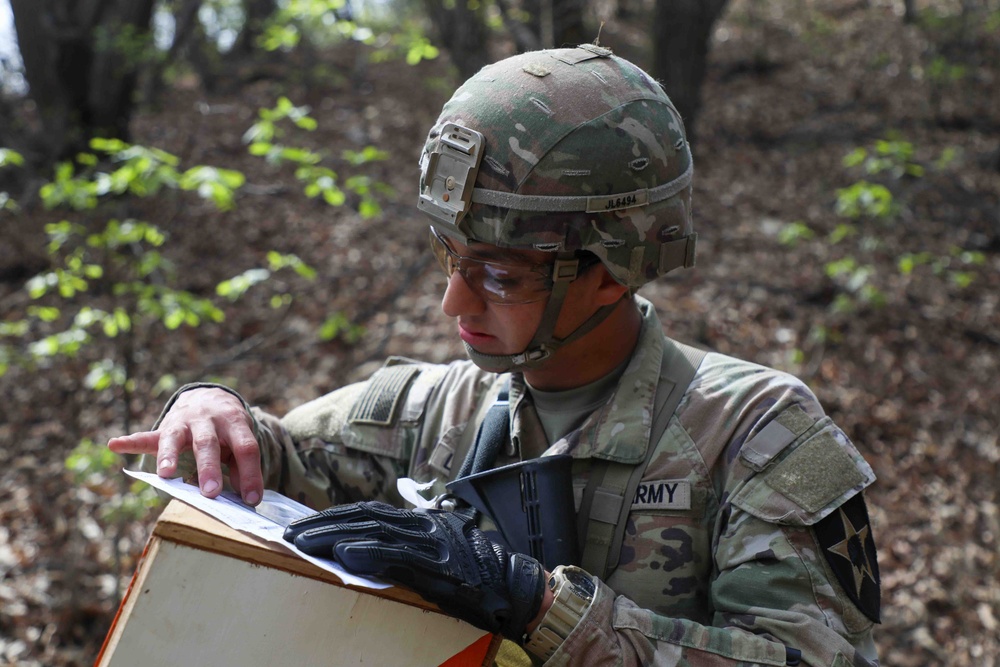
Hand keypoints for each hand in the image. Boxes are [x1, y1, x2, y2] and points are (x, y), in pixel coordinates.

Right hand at [107, 387, 263, 504]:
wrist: (210, 398)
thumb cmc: (228, 431)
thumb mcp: (241, 442)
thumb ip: (242, 466)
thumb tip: (244, 495)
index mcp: (234, 422)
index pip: (245, 448)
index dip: (250, 474)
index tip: (251, 500)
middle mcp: (208, 420)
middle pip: (208, 444)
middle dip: (209, 469)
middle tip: (212, 493)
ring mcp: (184, 422)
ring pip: (175, 438)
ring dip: (169, 456)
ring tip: (165, 474)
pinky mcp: (165, 428)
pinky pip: (146, 436)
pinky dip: (130, 441)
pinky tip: (115, 444)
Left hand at [284, 501, 545, 640]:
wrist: (517, 588)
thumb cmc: (478, 578)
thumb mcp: (439, 557)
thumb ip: (406, 550)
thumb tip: (363, 553)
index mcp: (422, 522)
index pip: (370, 512)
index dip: (335, 517)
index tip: (305, 525)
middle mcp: (424, 525)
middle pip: (365, 516)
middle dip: (324, 524)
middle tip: (291, 533)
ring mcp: (431, 542)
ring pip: (374, 530)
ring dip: (335, 535)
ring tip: (303, 542)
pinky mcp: (437, 564)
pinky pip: (397, 554)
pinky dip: (369, 552)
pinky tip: (344, 554)